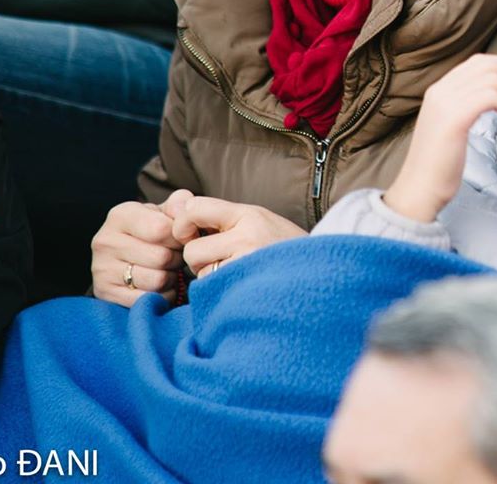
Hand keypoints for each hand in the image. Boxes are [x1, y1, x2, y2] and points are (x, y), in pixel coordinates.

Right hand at [90, 193, 192, 306]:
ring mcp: (101, 269)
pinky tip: (158, 286)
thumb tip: (186, 209)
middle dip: (177, 259)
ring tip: (166, 269)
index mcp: (120, 215)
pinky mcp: (105, 293)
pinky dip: (161, 295)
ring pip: (157, 281)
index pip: (161, 229)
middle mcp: (105, 241)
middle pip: (161, 258)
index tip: (181, 238)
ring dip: (171, 278)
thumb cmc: (152, 231)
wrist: (125, 257)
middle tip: (175, 256)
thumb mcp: (164, 212)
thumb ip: (180, 204)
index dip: (179, 237)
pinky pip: (148, 299)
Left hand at [172, 197, 305, 277]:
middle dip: (200, 259)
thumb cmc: (284, 248)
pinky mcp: (245, 288)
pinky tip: (240, 286)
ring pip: (200, 273)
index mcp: (249, 214)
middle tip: (222, 260)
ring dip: (211, 276)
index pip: (195, 207)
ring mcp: (247, 264)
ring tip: (237, 273)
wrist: (322, 274)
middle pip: (192, 249)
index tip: (191, 233)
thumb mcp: (258, 221)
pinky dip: (220, 290)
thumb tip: (174, 204)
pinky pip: (212, 290)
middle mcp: (248, 236)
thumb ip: (219, 216)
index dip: (184, 222)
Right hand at [384, 55, 496, 222]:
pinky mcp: (455, 118)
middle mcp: (441, 90)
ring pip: (494, 80)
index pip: (478, 62)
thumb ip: (468, 107)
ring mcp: (446, 102)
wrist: (420, 189)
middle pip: (489, 66)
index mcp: (439, 90)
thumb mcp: (454, 128)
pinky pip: (493, 97)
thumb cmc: (440, 166)